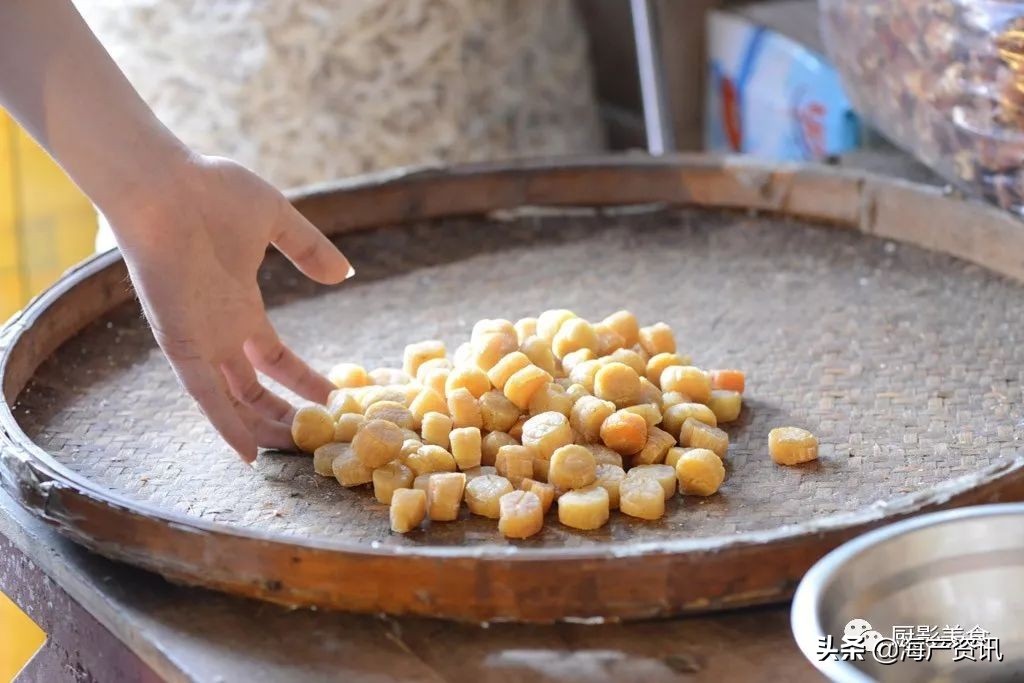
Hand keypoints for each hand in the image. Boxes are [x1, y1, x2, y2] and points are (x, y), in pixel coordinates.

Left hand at [108, 154, 351, 461]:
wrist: (163, 184)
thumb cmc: (211, 191)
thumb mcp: (276, 220)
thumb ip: (309, 248)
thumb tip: (344, 273)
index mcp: (239, 305)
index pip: (274, 358)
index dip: (303, 380)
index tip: (333, 399)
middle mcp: (218, 330)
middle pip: (252, 389)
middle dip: (284, 414)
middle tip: (316, 438)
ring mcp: (199, 339)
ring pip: (232, 400)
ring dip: (261, 427)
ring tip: (294, 452)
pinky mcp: (180, 342)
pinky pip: (205, 394)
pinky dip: (225, 424)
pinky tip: (249, 453)